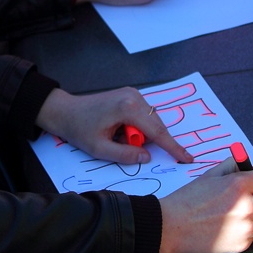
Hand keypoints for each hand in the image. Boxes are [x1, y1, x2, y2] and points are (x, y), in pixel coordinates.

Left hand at [35, 88, 193, 165]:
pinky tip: (118, 130)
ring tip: (114, 136)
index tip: (187, 158)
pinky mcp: (131, 95)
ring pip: (151, 122)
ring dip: (139, 135)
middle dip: (145, 142)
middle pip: (156, 126)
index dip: (173, 147)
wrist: (65, 111)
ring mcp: (133, 94)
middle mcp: (134, 97)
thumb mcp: (100, 149)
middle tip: (118, 143)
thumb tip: (147, 157)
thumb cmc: (79, 129)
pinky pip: (144, 117)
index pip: (158, 132)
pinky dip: (136, 128)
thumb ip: (126, 155)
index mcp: (128, 108)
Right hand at [158, 158, 252, 252]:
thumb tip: (246, 164)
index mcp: (239, 185)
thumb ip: (231, 167)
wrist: (172, 226)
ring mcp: (246, 228)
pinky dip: (251, 232)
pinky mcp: (242, 244)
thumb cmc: (188, 200)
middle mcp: (247, 207)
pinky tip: (234, 227)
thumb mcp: (209, 175)